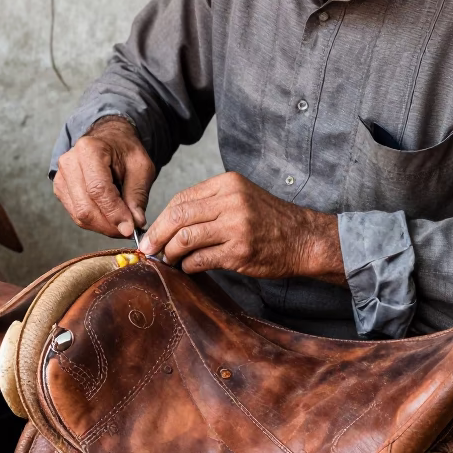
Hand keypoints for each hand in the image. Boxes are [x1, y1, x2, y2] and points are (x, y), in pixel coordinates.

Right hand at [54, 117, 155, 238]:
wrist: (109, 141)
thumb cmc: (125, 151)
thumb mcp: (141, 167)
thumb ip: (137, 195)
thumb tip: (135, 223)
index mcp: (89, 149)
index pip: (98, 189)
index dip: (114, 212)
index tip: (130, 228)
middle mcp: (69, 162)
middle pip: (85, 206)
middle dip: (109, 224)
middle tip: (129, 230)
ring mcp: (61, 177)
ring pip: (79, 215)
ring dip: (103, 226)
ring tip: (122, 224)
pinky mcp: (60, 189)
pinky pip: (76, 215)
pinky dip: (95, 222)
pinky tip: (109, 218)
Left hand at [139, 172, 345, 283]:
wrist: (304, 239)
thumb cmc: (269, 221)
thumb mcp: (241, 198)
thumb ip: (209, 204)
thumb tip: (169, 223)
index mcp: (228, 184)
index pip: (181, 199)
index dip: (162, 218)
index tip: (153, 232)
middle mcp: (231, 202)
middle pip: (178, 217)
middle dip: (157, 236)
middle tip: (148, 249)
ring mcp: (236, 227)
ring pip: (186, 239)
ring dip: (171, 252)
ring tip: (168, 260)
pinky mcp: (239, 251)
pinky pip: (200, 259)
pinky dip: (188, 266)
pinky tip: (188, 268)